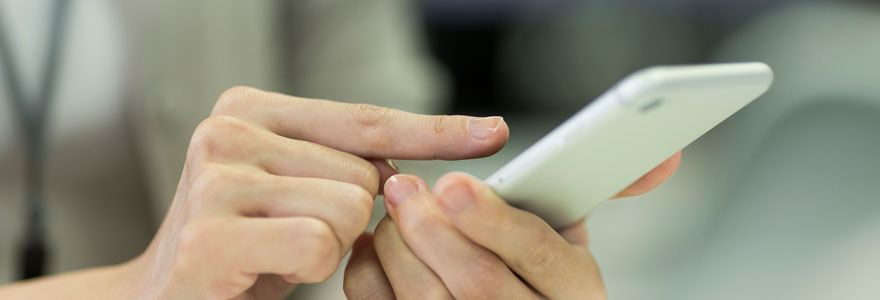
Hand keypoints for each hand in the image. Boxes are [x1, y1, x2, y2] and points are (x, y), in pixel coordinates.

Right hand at [125, 87, 509, 298]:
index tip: (491, 133)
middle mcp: (227, 130)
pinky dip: (309, 268)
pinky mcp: (212, 235)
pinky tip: (268, 269)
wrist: (166, 295)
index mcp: (250, 107)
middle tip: (291, 233)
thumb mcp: (294, 187)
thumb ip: (344, 161)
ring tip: (278, 251)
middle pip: (366, 172)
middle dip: (347, 217)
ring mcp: (216, 179)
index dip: (434, 131)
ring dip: (327, 245)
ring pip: (350, 208)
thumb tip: (419, 165)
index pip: (365, 118)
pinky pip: (320, 245)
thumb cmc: (243, 244)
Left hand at [343, 153, 680, 298]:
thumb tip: (665, 155)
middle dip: (432, 229)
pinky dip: (372, 277)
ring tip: (393, 211)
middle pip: (477, 283)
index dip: (494, 220)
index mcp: (576, 293)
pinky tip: (379, 247)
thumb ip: (591, 191)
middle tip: (403, 186)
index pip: (539, 256)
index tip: (452, 182)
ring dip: (399, 249)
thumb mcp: (571, 242)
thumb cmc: (536, 282)